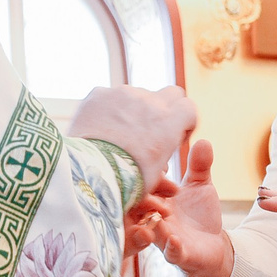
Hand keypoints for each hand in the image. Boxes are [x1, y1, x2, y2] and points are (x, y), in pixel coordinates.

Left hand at [69, 85, 196, 199]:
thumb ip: (162, 163)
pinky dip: (108, 108)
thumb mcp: (153, 177)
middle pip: (170, 93)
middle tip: (152, 129)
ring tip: (119, 134)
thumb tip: (167, 175)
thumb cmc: (123, 182)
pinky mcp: (100, 94)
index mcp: (169, 121)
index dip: (184, 122)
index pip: (189, 108)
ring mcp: (123, 94)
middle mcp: (150, 101)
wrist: (86, 172)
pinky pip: (109, 96)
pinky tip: (100, 128)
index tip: (174, 137)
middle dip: (165, 109)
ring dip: (134, 110)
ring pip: (137, 95)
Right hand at [127, 138, 235, 276]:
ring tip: (162, 211)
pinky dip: (172, 247)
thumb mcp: (200, 186)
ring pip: (151, 231)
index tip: (160, 162)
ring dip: (154, 221)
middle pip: (139, 208)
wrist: (213, 246)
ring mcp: (165, 239)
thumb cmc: (199, 214)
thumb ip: (199, 165)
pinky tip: (175, 239)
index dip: (149, 174)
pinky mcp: (179, 255)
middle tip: (156, 185)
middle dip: (145, 196)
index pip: (144, 185)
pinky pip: (171, 253)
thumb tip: (203, 140)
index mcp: (157, 200)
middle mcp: (154, 219)